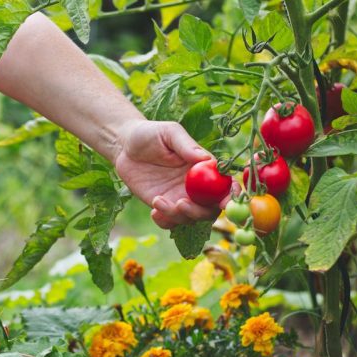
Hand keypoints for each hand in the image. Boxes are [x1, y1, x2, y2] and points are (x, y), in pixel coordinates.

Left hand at [113, 120, 234, 228]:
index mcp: (204, 168)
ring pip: (190, 218)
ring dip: (177, 216)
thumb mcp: (169, 133)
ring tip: (157, 200)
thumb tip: (206, 159)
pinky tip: (153, 209)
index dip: (231, 196)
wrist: (124, 146)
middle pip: (210, 209)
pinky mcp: (163, 205)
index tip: (225, 202)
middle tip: (181, 204)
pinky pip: (170, 223)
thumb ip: (186, 146)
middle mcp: (196, 186)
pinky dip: (165, 222)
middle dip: (200, 212)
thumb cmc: (150, 134)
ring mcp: (179, 197)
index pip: (225, 185)